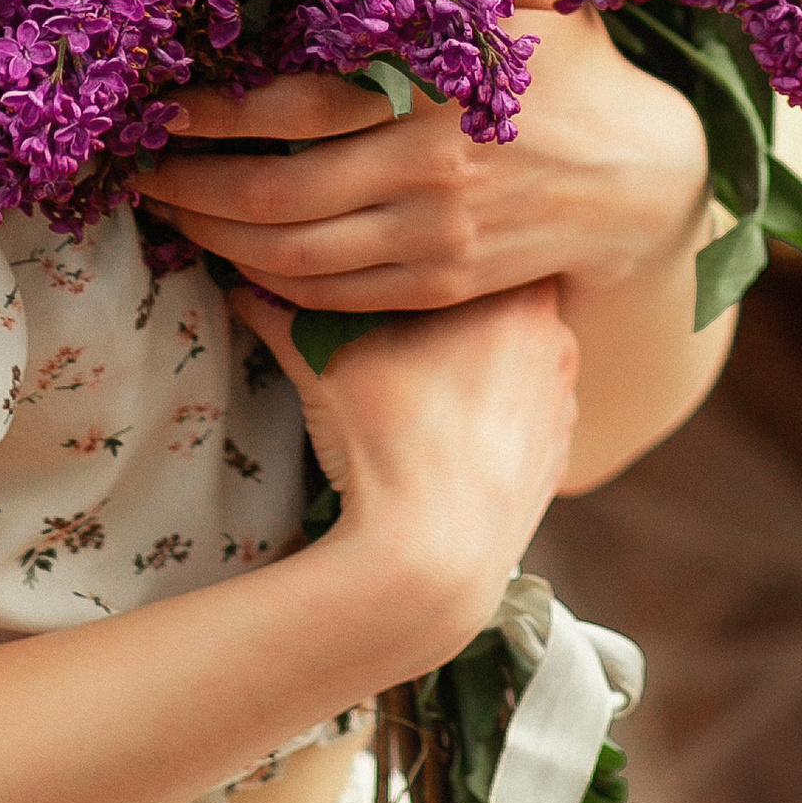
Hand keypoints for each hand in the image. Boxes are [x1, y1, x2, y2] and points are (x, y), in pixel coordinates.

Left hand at [140, 5, 707, 312]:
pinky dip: (269, 281)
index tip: (155, 99)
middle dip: (189, 185)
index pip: (293, 107)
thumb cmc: (564, 58)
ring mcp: (436, 235)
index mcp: (435, 84)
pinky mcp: (443, 285)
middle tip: (134, 167)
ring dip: (215, 237)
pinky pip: (334, 297)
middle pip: (277, 193)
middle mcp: (429, 167)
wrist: (643, 172)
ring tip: (166, 212)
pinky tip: (231, 256)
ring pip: (294, 254)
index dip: (212, 111)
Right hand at [235, 278, 578, 653]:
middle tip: (395, 324)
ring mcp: (564, 401)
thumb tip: (237, 272)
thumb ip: (280, 306)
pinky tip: (447, 431)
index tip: (393, 267)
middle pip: (497, 295)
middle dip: (449, 306)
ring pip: (518, 354)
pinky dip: (493, 413)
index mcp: (513, 294)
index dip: (429, 249)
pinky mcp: (560, 456)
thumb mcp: (322, 359)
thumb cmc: (384, 443)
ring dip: (477, 359)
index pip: (474, 241)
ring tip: (420, 385)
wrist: (432, 562)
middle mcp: (557, 338)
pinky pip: (525, 411)